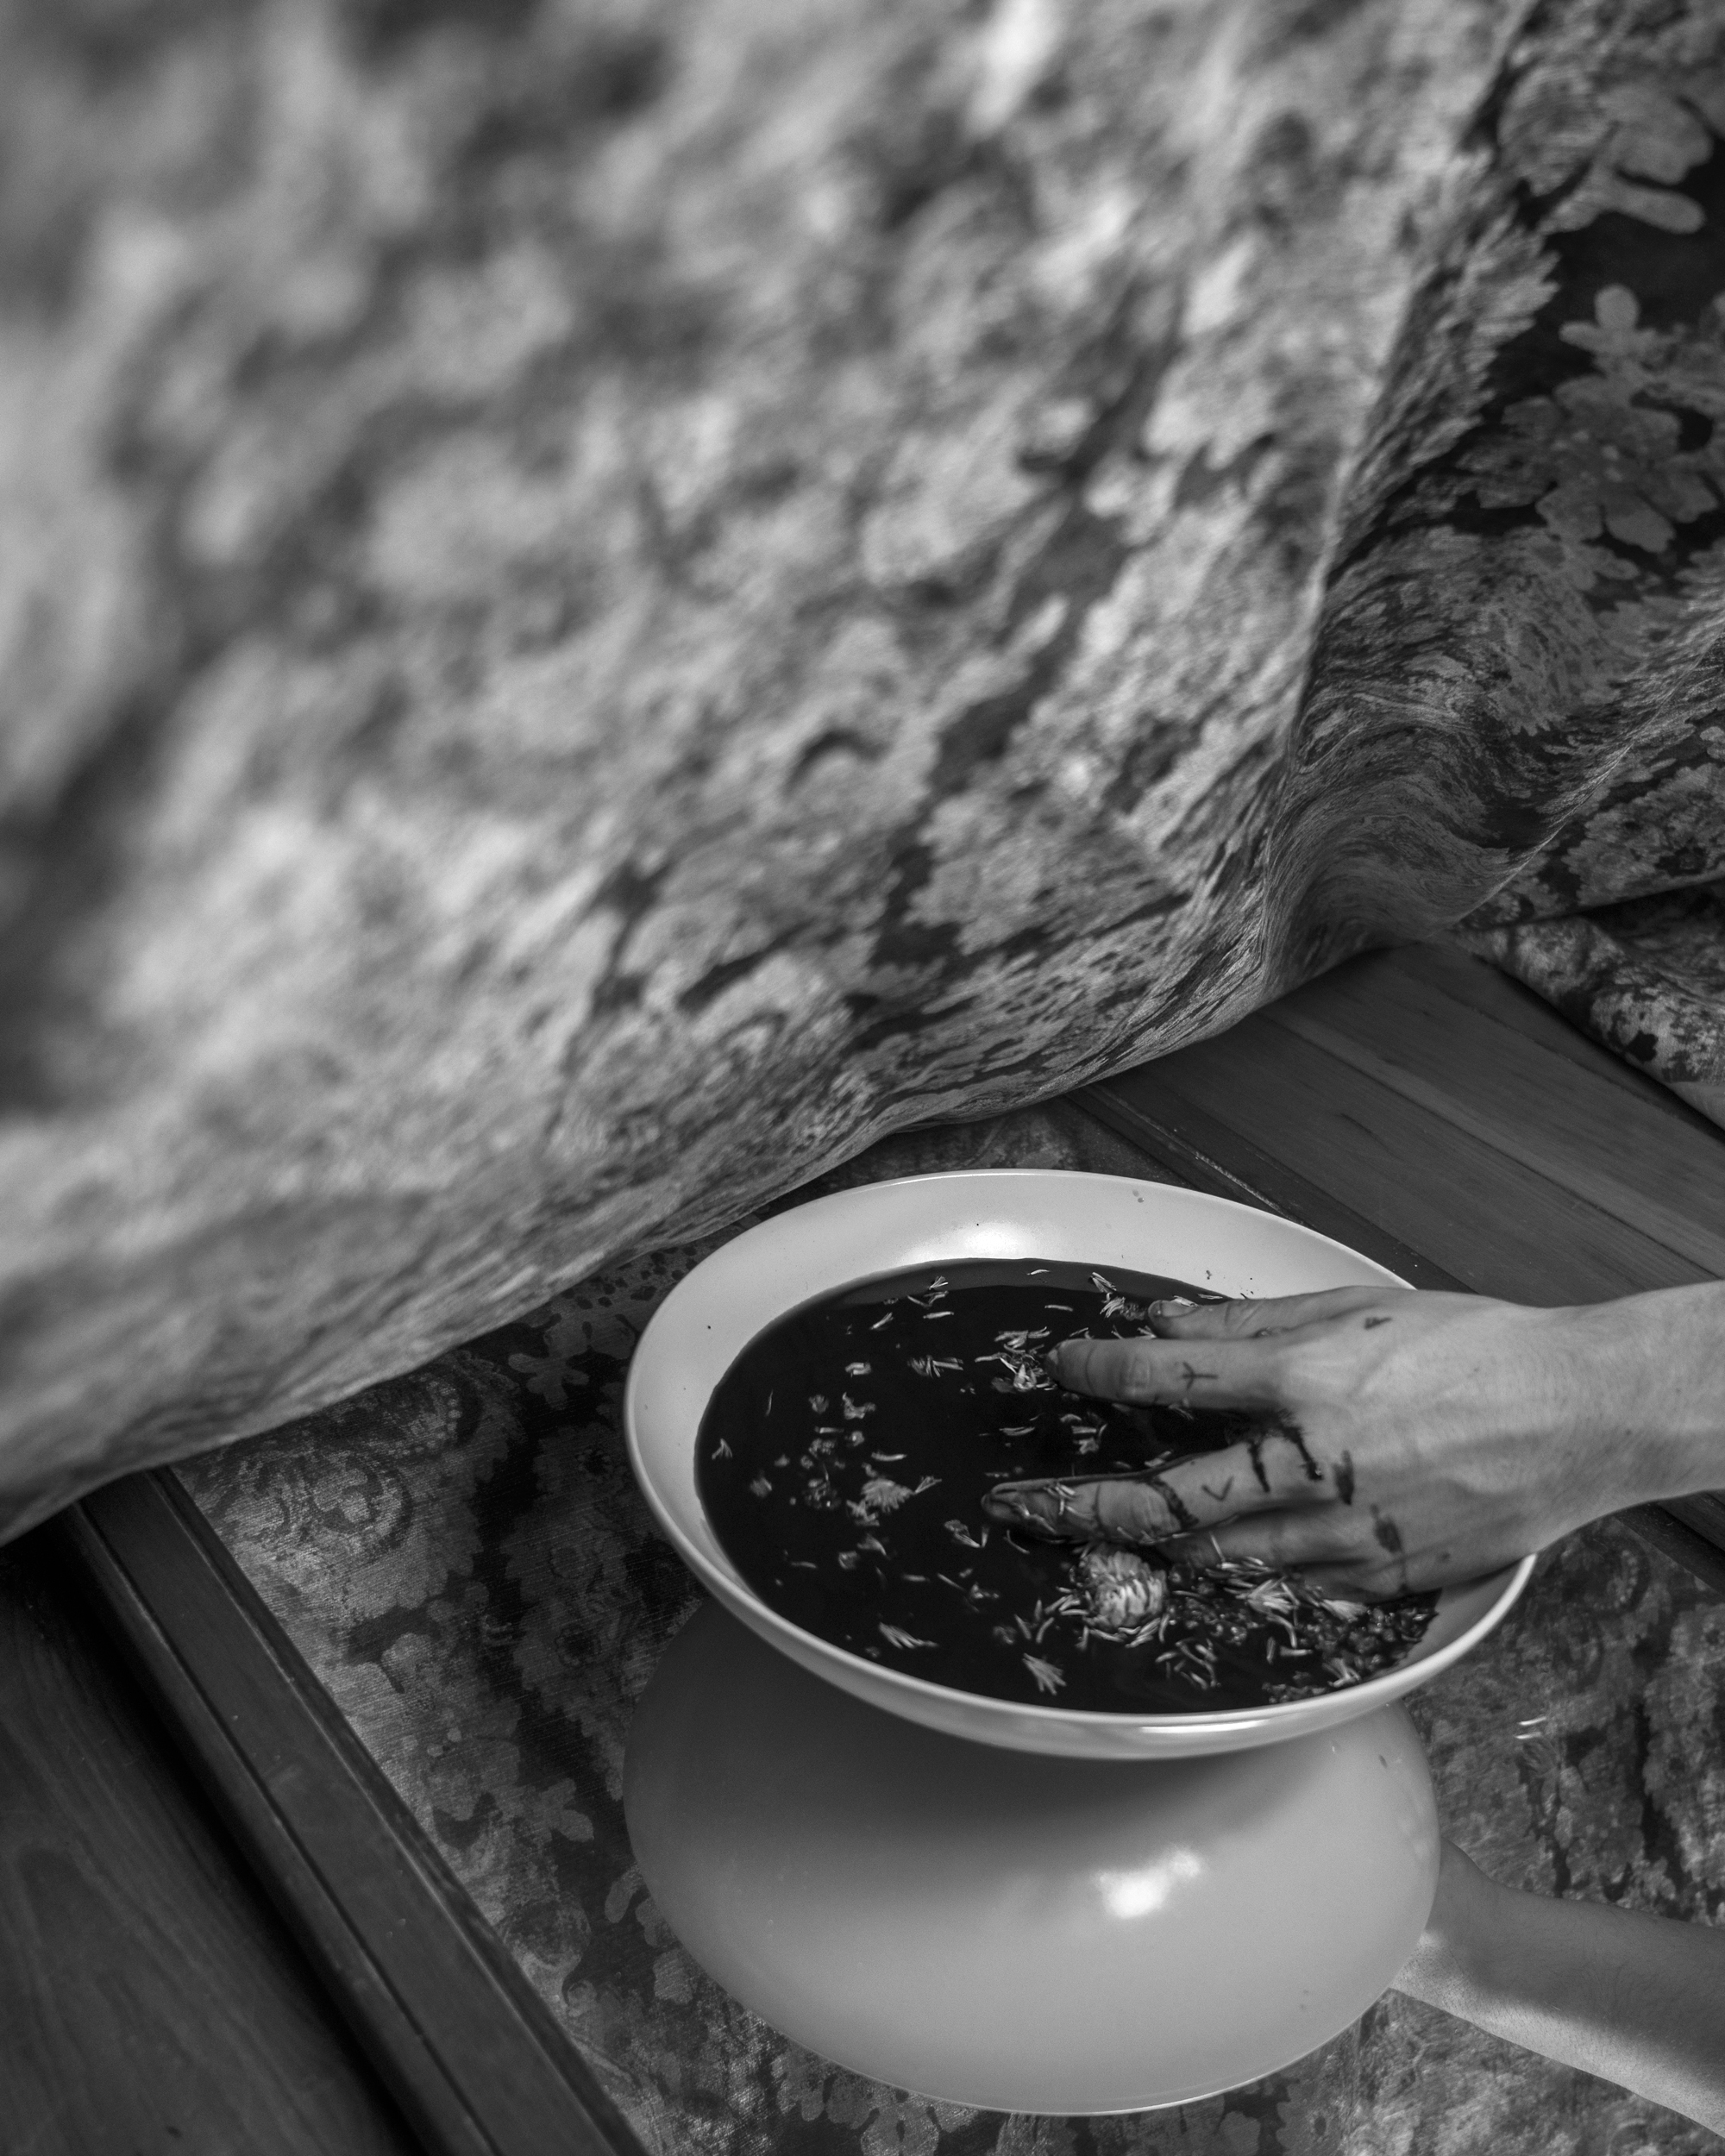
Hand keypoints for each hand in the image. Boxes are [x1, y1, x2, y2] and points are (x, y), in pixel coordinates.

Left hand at [980, 1284, 1712, 1597]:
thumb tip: (1164, 1324)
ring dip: (1160, 1549)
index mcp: (1309, 1385)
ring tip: (1111, 1534)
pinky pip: (1296, 1588)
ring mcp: (1352, 1538)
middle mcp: (1318, 1469)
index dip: (1102, 1372)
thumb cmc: (1475, 1348)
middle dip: (1084, 1506)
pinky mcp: (1388, 1582)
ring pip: (1225, 1558)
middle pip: (1172, 1504)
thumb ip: (1252, 1327)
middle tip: (1028, 1506)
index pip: (1172, 1379)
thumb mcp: (1357, 1308)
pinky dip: (1254, 1571)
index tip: (1061, 1370)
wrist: (1581, 1413)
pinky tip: (1228, 1557)